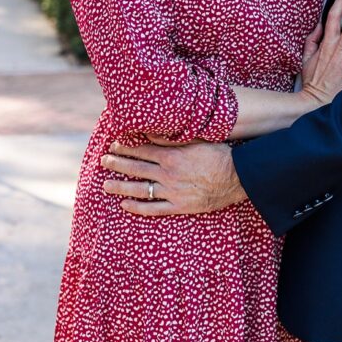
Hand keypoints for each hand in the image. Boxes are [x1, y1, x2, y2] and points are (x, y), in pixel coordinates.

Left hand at [101, 139, 244, 215]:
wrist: (237, 176)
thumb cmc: (218, 155)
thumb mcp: (195, 140)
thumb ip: (171, 138)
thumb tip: (150, 133)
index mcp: (171, 155)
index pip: (142, 150)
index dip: (126, 147)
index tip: (113, 145)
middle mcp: (168, 174)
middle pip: (136, 168)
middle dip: (118, 164)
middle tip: (103, 161)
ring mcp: (172, 191)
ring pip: (140, 189)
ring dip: (121, 186)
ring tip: (105, 184)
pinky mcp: (180, 206)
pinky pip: (154, 209)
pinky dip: (138, 207)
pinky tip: (125, 205)